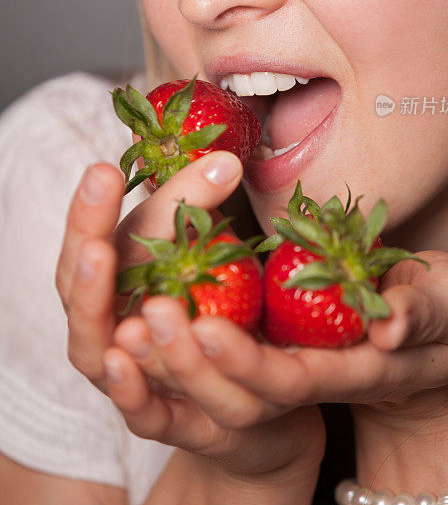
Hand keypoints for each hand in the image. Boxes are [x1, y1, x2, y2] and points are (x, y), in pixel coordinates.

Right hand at [55, 154, 324, 497]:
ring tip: (101, 259)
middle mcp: (104, 325)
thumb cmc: (203, 297)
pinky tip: (124, 357)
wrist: (239, 377)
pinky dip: (125, 386)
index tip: (104, 170)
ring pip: (94, 347)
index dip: (89, 210)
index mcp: (109, 279)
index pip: (88, 240)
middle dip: (86, 244)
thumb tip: (227, 159)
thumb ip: (196, 204)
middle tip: (94, 213)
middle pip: (81, 290)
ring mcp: (122, 373)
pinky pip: (135, 408)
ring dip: (95, 304)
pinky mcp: (159, 416)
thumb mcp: (194, 244)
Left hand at [123, 250, 447, 489]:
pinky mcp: (278, 343)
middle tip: (149, 312)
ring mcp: (290, 364)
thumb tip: (391, 325)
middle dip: (191, 358)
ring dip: (171, 353)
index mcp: (351, 370)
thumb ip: (423, 312)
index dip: (247, 363)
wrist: (440, 333)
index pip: (290, 381)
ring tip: (131, 314)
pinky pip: (219, 354)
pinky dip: (178, 342)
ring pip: (219, 379)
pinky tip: (142, 312)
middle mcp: (311, 377)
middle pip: (239, 389)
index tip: (207, 329)